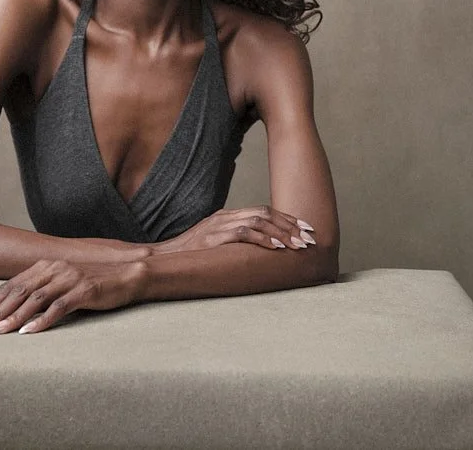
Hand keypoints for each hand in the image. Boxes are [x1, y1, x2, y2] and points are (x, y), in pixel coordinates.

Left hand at [0, 259, 144, 334]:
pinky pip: (58, 307)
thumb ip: (43, 288)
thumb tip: (17, 306)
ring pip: (34, 299)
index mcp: (46, 266)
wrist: (127, 275)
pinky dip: (42, 321)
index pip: (12, 285)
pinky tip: (28, 332)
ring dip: (13, 318)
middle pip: (18, 292)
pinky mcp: (84, 291)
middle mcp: (55, 269)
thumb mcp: (64, 280)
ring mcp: (69, 279)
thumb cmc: (93, 282)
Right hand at [152, 205, 315, 254]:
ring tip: (298, 245)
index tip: (305, 229)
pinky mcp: (214, 237)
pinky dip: (263, 240)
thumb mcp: (215, 245)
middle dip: (290, 226)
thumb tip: (260, 251)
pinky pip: (244, 234)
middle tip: (309, 238)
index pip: (263, 212)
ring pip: (258, 221)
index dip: (286, 220)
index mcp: (227, 216)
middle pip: (265, 214)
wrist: (163, 260)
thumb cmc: (190, 257)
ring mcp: (219, 225)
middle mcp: (225, 217)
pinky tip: (277, 248)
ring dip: (282, 233)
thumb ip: (234, 242)